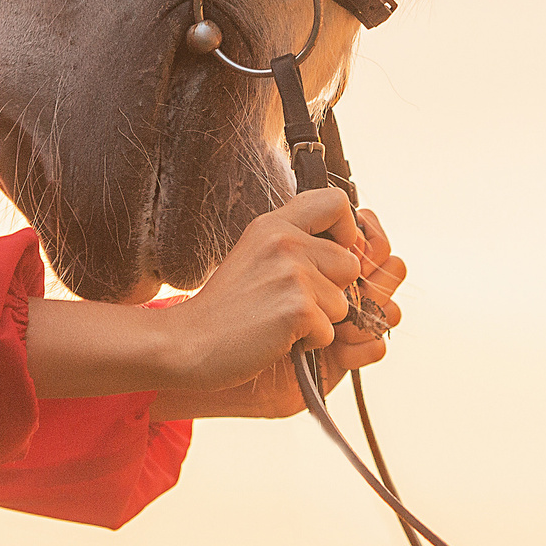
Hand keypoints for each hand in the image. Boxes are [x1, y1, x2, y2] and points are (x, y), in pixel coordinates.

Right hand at [151, 205, 405, 420]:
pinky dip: (309, 344)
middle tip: (291, 305)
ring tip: (278, 322)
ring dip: (320, 321)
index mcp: (276, 223)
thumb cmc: (228, 309)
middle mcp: (285, 240)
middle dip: (333, 292)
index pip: (336, 201)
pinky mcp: (296, 308)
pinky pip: (330, 331)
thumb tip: (357, 250)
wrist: (188, 344)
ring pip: (344, 302)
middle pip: (350, 263)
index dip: (349, 228)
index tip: (336, 251)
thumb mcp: (258, 257)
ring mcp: (291, 272)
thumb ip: (300, 245)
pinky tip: (276, 339)